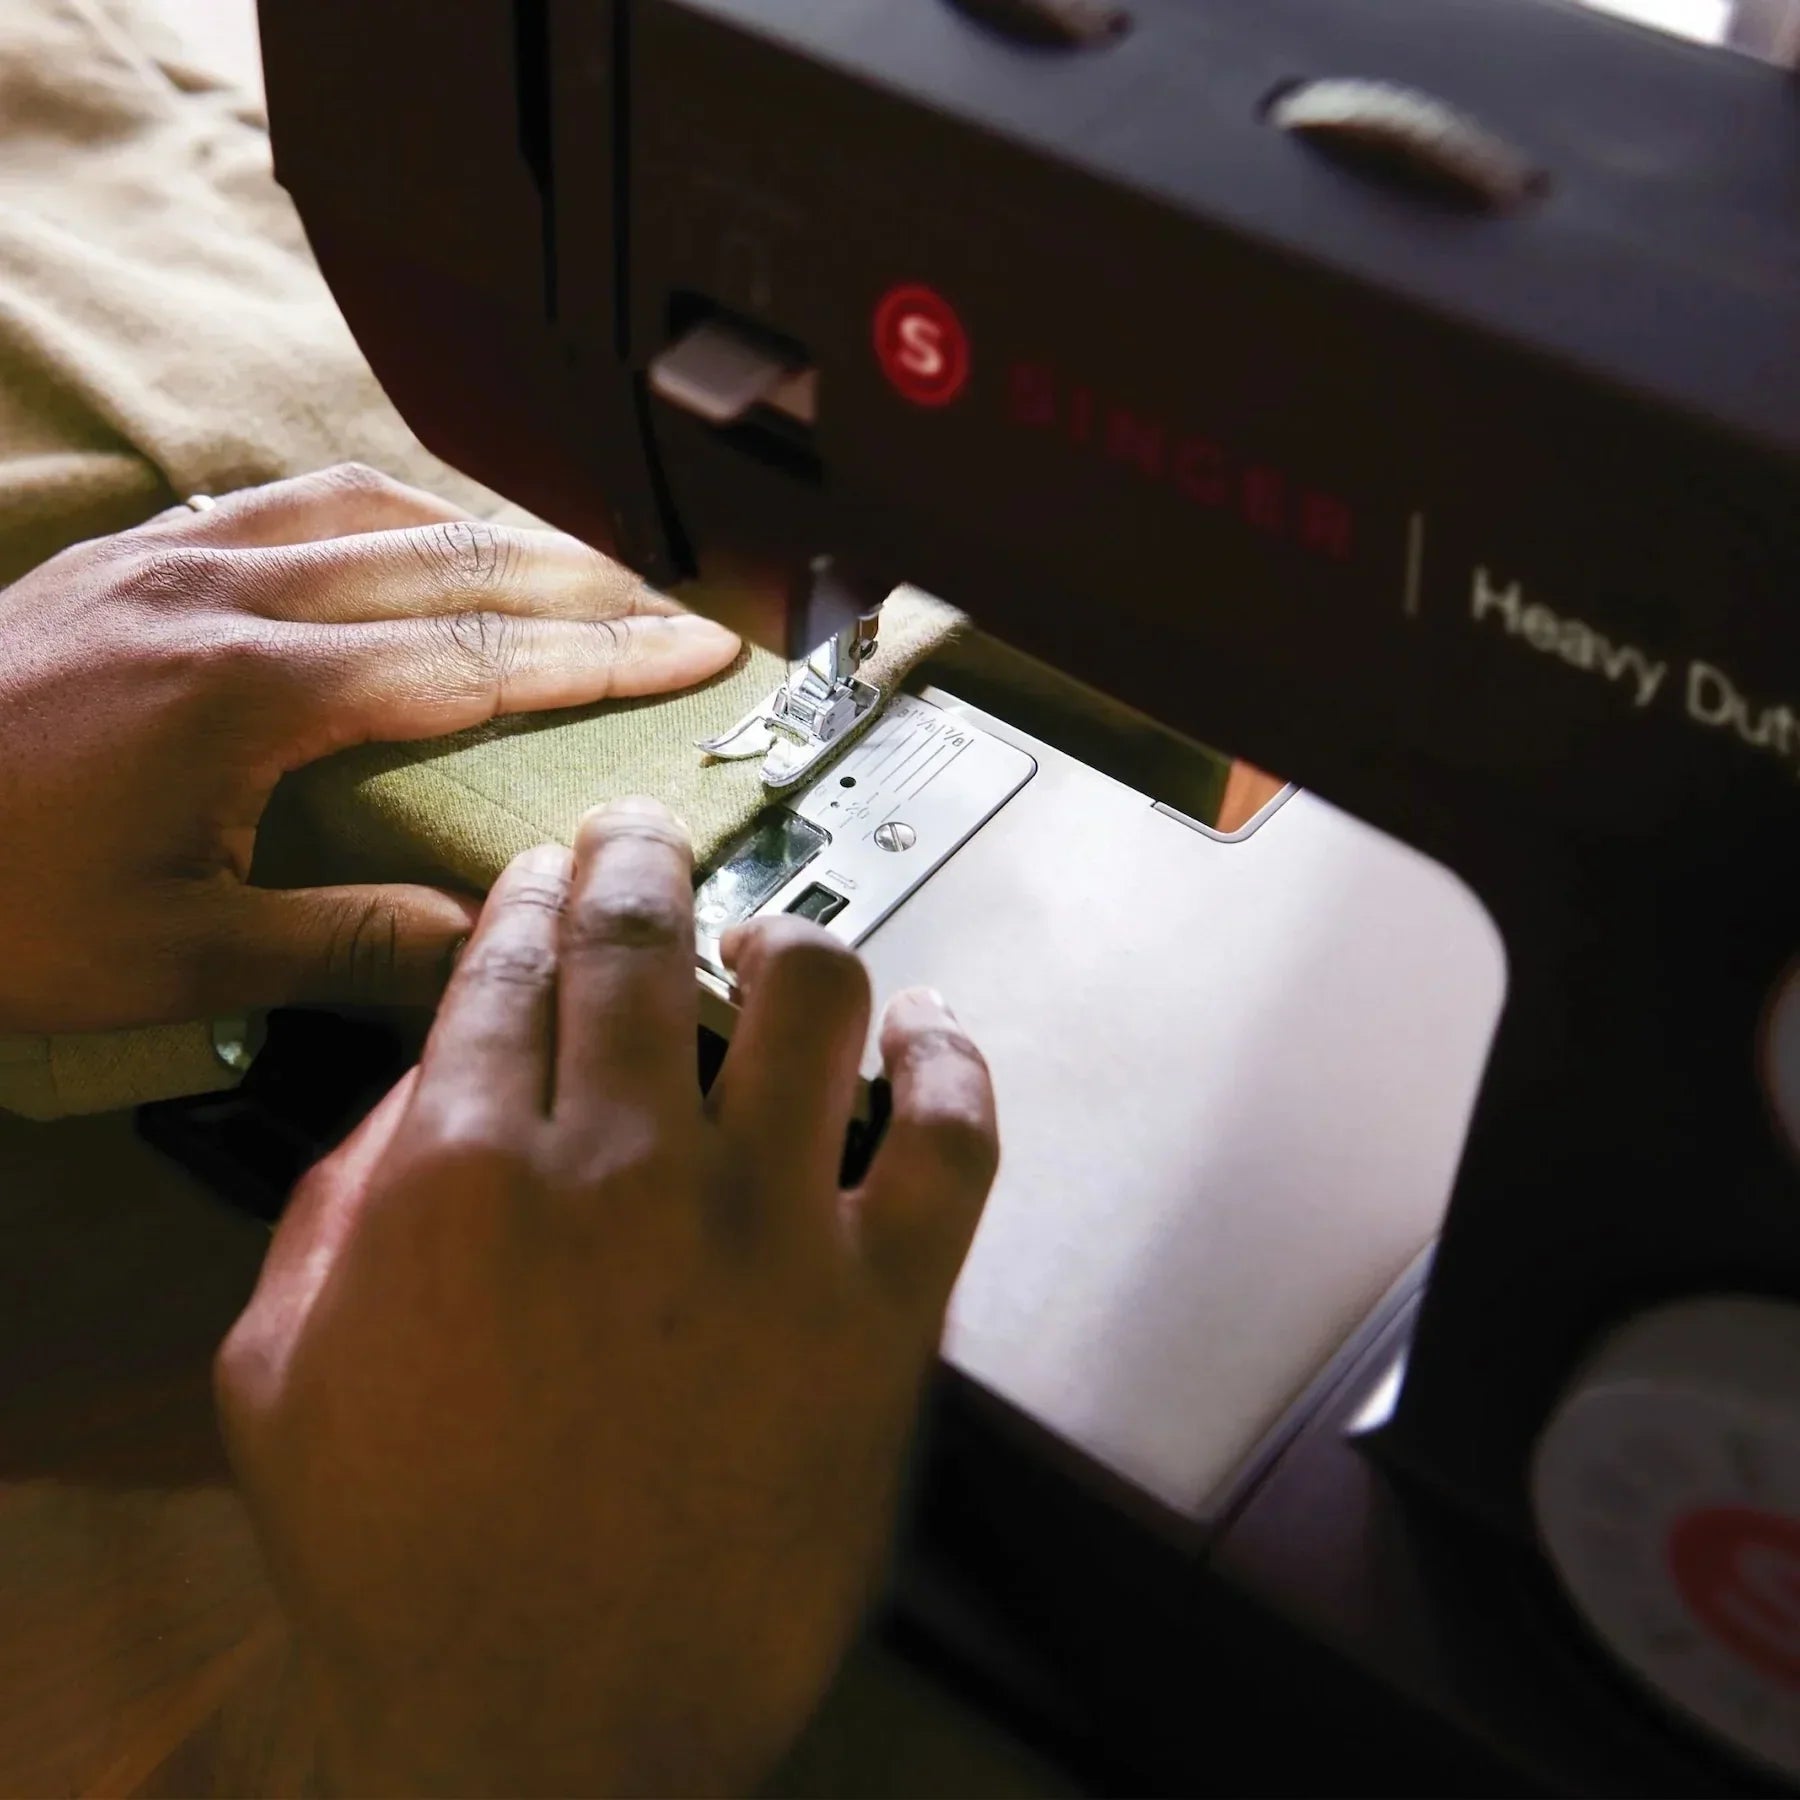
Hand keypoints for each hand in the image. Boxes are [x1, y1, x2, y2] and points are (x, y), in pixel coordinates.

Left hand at [0, 464, 739, 1032]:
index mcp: (250, 692)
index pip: (478, 655)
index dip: (606, 653)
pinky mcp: (129, 559)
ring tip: (571, 564)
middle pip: (451, 558)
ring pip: (374, 506)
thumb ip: (344, 944)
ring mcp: (170, 563)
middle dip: (584, 576)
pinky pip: (288, 501)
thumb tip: (482, 947)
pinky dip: (383, 510)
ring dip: (492, 530)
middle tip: (673, 596)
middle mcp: (221, 598)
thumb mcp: (173, 956)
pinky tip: (408, 538)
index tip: (697, 647)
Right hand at [215, 797, 998, 1796]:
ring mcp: (765, 1233)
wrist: (540, 1734)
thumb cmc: (410, 1574)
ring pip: (809, 995)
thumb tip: (428, 1091)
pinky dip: (952, 1058)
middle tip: (646, 843)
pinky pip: (950, 1134)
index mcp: (464, 1174)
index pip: (510, 969)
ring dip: (788, 938)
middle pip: (642, 939)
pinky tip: (930, 1030)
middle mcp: (621, 1172)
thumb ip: (341, 1202)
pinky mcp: (879, 1312)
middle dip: (638, 862)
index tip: (546, 882)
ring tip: (774, 938)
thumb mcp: (281, 1374)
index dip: (531, 902)